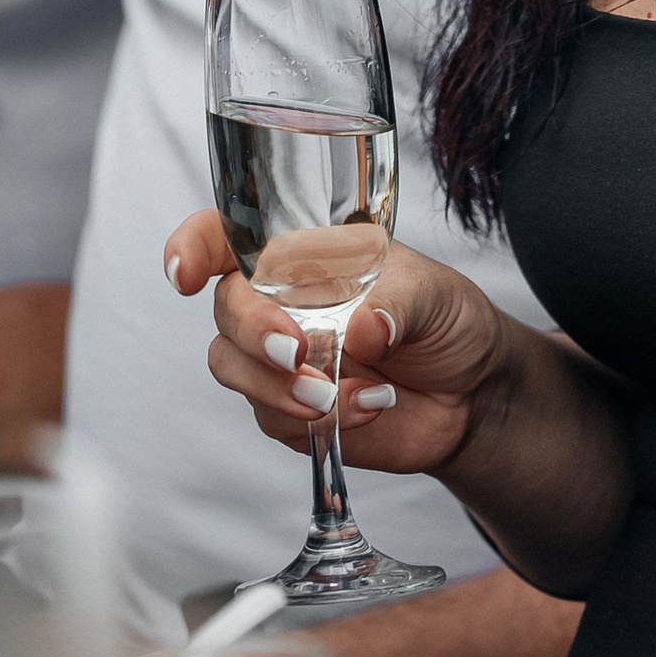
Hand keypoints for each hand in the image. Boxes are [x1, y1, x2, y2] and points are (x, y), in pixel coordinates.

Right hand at [163, 209, 510, 479]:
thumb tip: (362, 327)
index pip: (226, 237)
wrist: (470, 394)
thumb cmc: (444, 320)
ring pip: (232, 368)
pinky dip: (317, 418)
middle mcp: (278, 302)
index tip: (185, 274)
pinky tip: (369, 407)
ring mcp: (279, 361)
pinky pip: (272, 418)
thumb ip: (399, 304)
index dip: (192, 247)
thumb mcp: (435, 294)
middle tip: (298, 350)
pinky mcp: (290, 413)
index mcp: (302, 254)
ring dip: (276, 386)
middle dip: (253, 331)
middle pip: (226, 308)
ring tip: (334, 395)